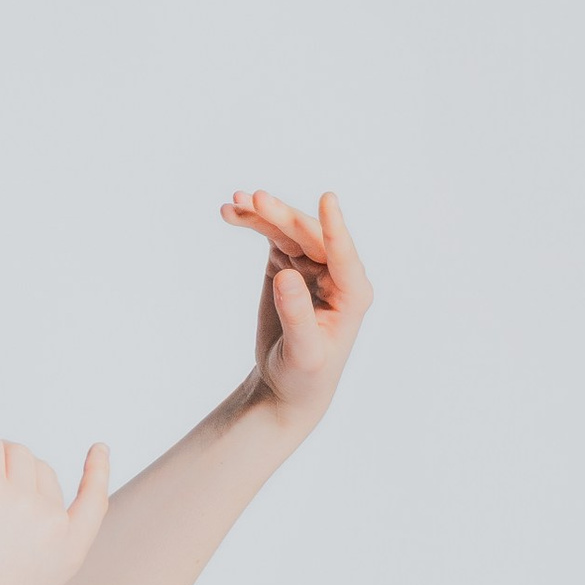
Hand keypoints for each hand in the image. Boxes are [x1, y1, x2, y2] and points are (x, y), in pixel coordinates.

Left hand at [0, 434, 108, 584]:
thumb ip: (35, 549)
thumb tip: (15, 503)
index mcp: (69, 552)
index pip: (95, 502)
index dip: (98, 472)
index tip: (98, 448)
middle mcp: (52, 522)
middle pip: (41, 470)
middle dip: (16, 471)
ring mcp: (23, 502)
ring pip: (15, 452)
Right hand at [221, 186, 373, 429]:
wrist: (286, 384)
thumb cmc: (304, 376)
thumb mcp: (303, 352)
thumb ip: (297, 315)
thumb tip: (288, 276)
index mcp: (352, 295)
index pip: (344, 256)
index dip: (334, 227)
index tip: (328, 199)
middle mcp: (336, 275)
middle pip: (310, 236)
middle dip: (282, 216)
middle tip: (253, 199)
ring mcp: (311, 266)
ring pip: (289, 231)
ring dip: (263, 214)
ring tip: (234, 203)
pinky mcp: (288, 265)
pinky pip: (272, 236)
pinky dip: (253, 224)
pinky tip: (232, 214)